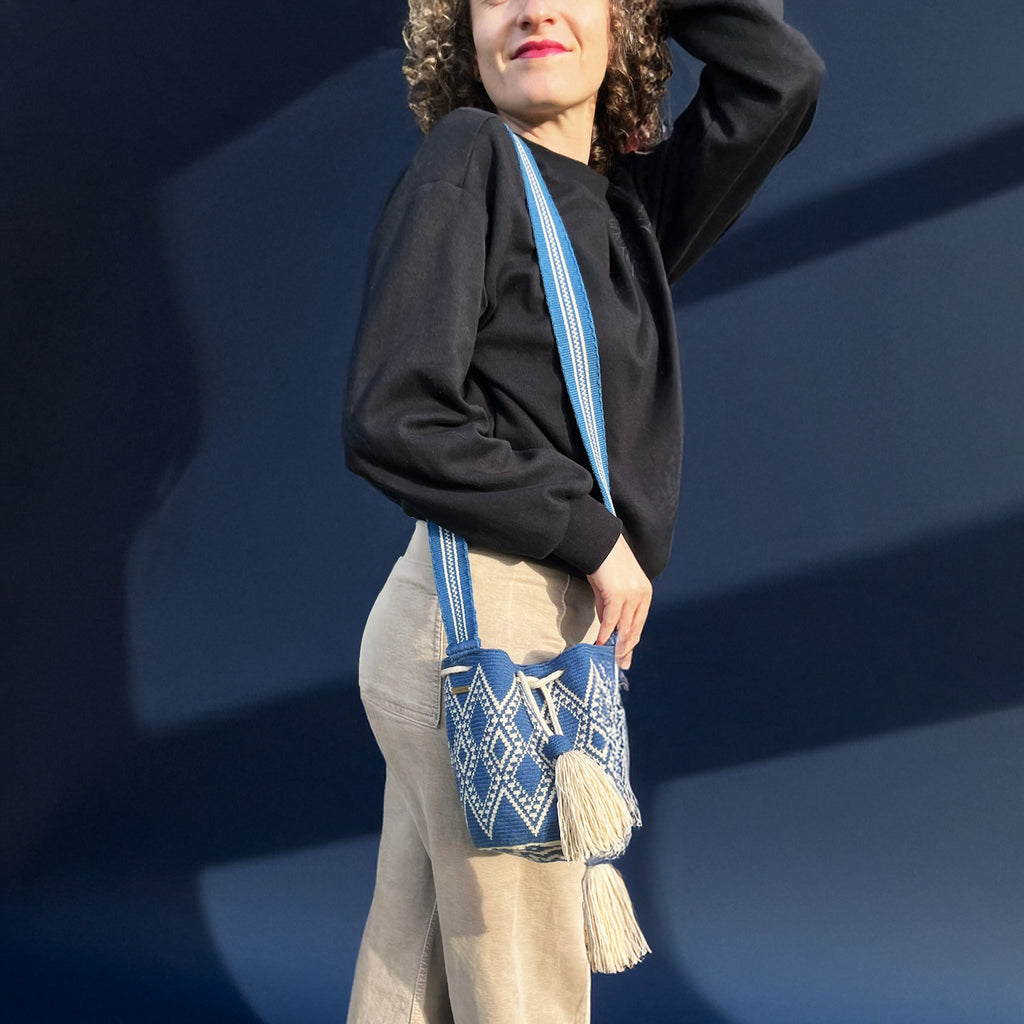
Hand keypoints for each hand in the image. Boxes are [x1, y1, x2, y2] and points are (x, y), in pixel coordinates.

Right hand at [586, 534, 652, 669]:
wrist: (600, 543)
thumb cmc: (605, 563)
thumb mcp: (612, 588)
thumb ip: (612, 608)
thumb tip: (608, 628)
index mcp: (645, 594)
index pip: (640, 623)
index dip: (632, 641)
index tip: (625, 656)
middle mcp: (642, 595)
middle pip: (635, 629)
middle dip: (626, 648)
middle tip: (619, 663)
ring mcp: (631, 595)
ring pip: (625, 627)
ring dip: (616, 645)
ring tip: (609, 657)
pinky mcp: (618, 594)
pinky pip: (611, 620)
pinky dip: (606, 632)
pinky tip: (601, 641)